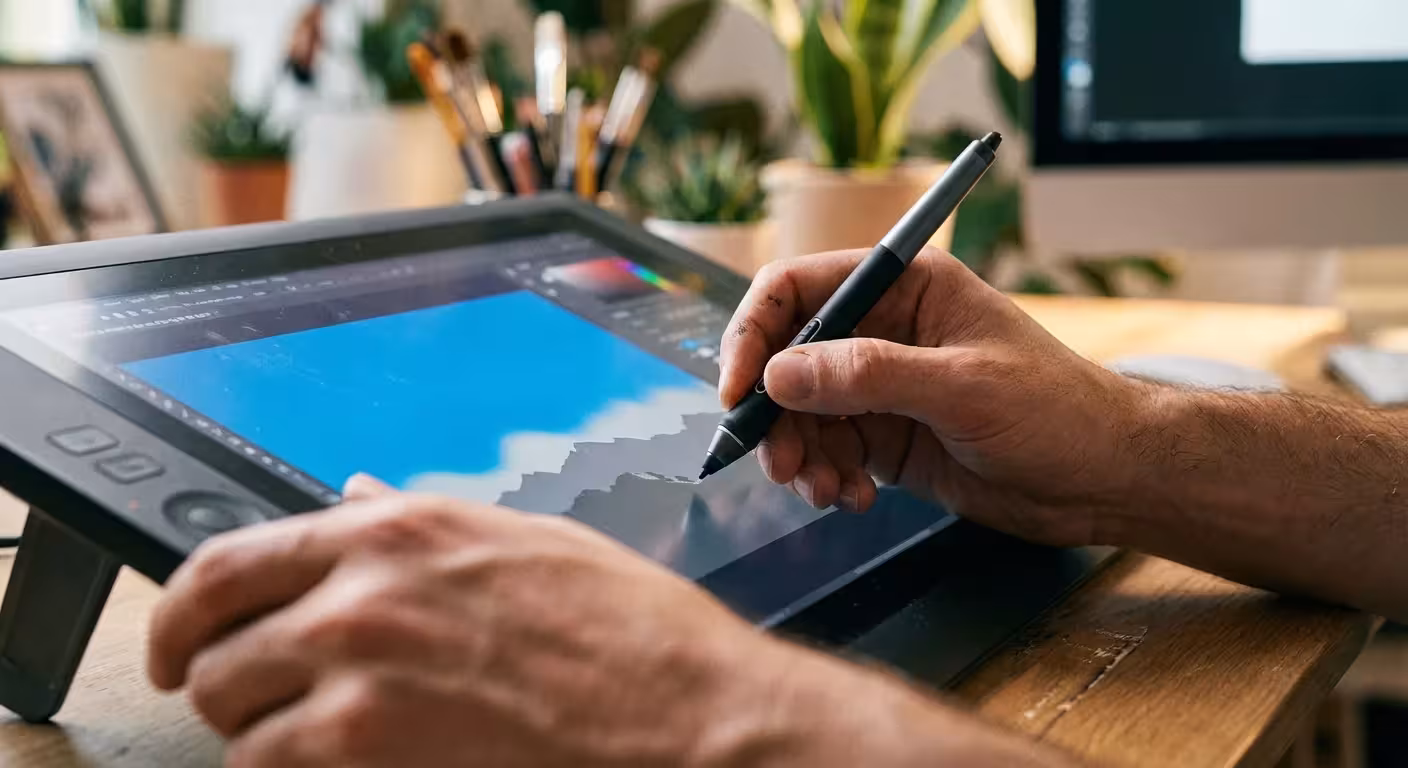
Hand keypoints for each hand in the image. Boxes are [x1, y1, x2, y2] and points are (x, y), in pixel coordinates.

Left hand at [148, 478, 761, 765]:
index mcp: (400, 527)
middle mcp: (363, 587)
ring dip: (262, 734)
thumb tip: (358, 494)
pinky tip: (350, 767)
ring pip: (234, 715)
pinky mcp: (365, 746)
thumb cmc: (630, 634)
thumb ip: (421, 523)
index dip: (185, 611)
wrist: (684, 714)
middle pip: (212, 641)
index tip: (183, 640)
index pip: (231, 558)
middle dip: (222, 680)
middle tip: (249, 702)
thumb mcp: (525, 544)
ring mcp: (358, 668)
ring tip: (319, 743)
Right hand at [719, 249, 1148, 546]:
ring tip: (825, 488)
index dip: (754, 333)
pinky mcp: (887, 436)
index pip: (798, 289)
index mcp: (905, 286)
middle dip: (775, 412)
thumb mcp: (962, 387)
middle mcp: (884, 329)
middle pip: (788, 357)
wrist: (1104, 479)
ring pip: (801, 411)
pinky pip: (828, 450)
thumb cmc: (1056, 411)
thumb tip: (780, 374)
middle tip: (781, 461)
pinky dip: (826, 477)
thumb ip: (868, 375)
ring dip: (799, 454)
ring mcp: (882, 385)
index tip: (738, 391)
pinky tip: (852, 497)